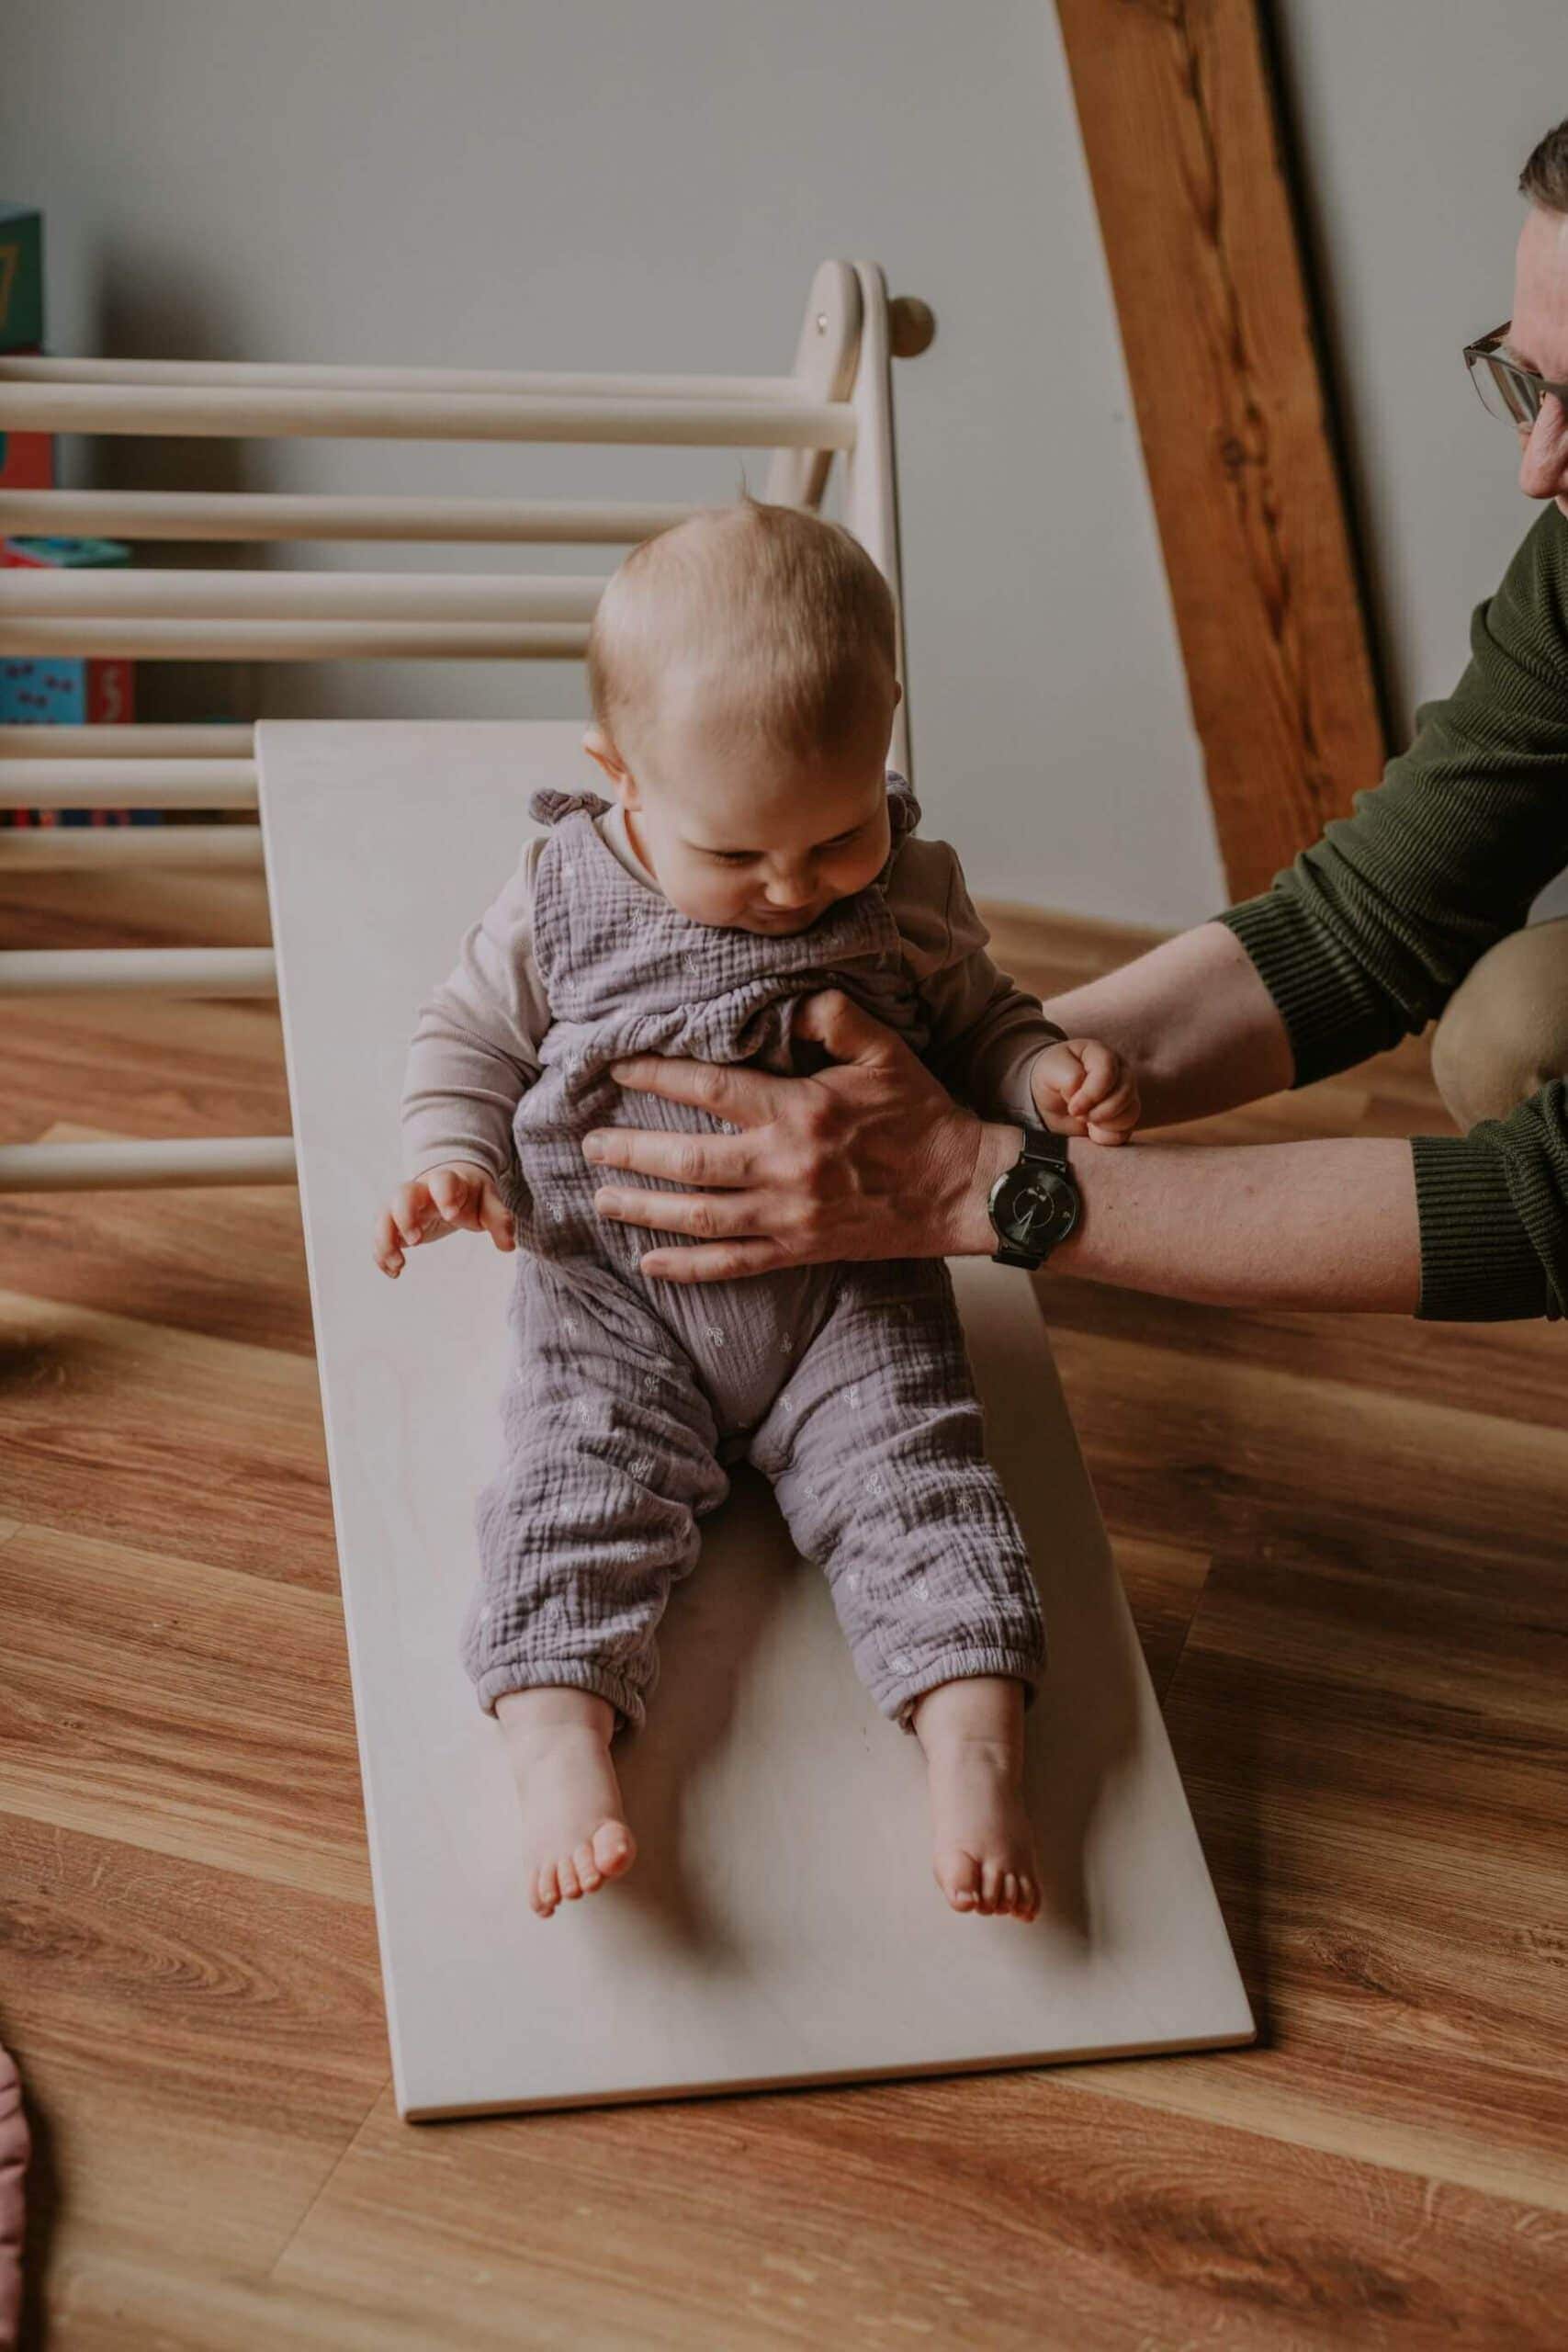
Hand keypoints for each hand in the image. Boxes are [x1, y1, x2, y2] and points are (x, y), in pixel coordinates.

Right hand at [372, 1160, 515, 1277]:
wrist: (450, 1184)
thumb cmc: (470, 1194)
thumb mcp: (489, 1202)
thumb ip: (499, 1220)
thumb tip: (508, 1246)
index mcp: (447, 1182)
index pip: (442, 1181)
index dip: (445, 1194)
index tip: (451, 1215)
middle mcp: (420, 1191)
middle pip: (402, 1195)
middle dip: (405, 1216)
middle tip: (416, 1240)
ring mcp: (403, 1207)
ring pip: (384, 1215)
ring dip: (385, 1239)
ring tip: (399, 1263)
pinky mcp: (395, 1224)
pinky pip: (381, 1236)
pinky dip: (381, 1254)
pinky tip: (394, 1272)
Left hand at [583, 989, 1014, 1281]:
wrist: (962, 1190)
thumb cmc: (922, 1116)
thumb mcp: (886, 1052)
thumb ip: (836, 1017)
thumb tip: (792, 1000)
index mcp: (801, 1111)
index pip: (712, 1090)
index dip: (659, 1076)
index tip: (620, 1069)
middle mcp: (786, 1166)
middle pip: (689, 1160)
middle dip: (631, 1151)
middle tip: (590, 1143)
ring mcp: (790, 1215)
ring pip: (700, 1216)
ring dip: (644, 1209)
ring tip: (602, 1196)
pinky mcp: (800, 1250)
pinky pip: (733, 1265)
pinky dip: (687, 1268)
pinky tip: (649, 1263)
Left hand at [1030, 1036, 1139, 1145]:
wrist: (1048, 1097)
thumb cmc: (1051, 1077)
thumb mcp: (1051, 1070)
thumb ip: (1069, 1077)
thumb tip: (1085, 1095)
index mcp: (1100, 1054)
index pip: (1108, 1071)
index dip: (1092, 1094)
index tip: (1073, 1108)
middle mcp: (1119, 1071)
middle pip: (1124, 1093)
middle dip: (1098, 1111)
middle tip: (1076, 1113)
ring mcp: (1125, 1093)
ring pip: (1130, 1113)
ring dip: (1104, 1124)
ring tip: (1085, 1119)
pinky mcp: (1124, 1115)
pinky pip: (1127, 1130)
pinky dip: (1107, 1136)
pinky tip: (1092, 1130)